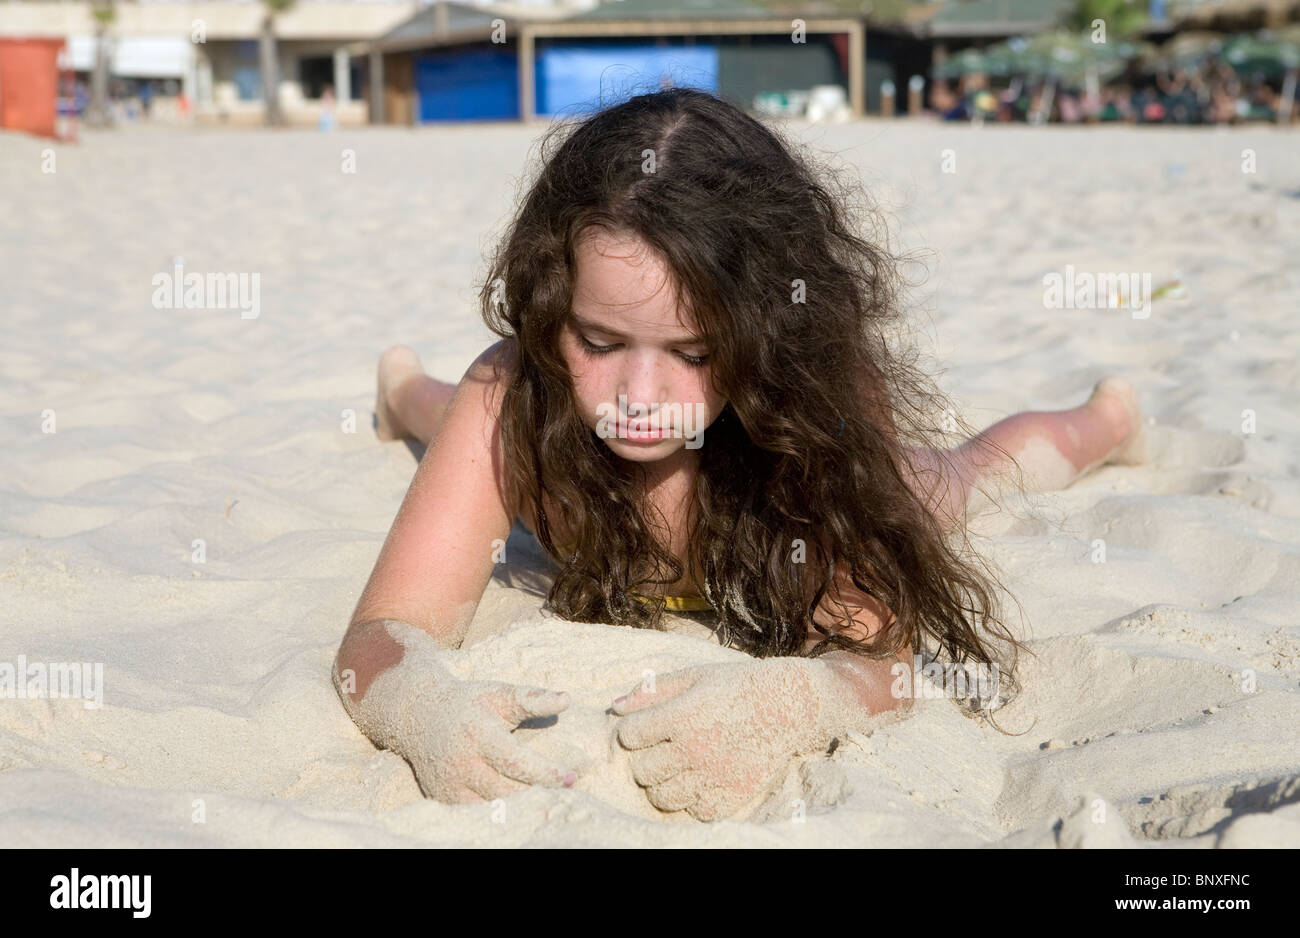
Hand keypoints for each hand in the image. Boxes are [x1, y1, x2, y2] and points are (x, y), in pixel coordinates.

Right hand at [334, 620, 579, 803]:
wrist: (418, 713)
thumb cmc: (470, 703)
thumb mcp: (499, 693)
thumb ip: (533, 699)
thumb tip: (567, 699)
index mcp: (478, 734)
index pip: (515, 762)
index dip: (545, 773)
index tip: (570, 778)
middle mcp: (461, 763)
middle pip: (506, 791)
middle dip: (540, 796)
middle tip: (569, 797)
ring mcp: (450, 785)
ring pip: (492, 809)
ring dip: (523, 810)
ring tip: (550, 806)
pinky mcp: (444, 799)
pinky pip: (477, 815)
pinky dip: (501, 816)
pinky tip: (524, 812)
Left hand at [610, 658, 853, 821]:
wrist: (788, 706)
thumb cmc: (736, 686)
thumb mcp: (694, 677)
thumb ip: (652, 691)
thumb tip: (614, 706)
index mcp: (680, 716)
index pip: (630, 737)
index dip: (634, 732)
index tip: (647, 728)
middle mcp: (693, 749)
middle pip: (642, 772)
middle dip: (647, 760)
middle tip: (665, 750)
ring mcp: (713, 776)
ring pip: (663, 798)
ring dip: (665, 785)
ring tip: (679, 769)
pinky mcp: (732, 795)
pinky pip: (695, 811)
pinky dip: (694, 800)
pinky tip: (702, 781)